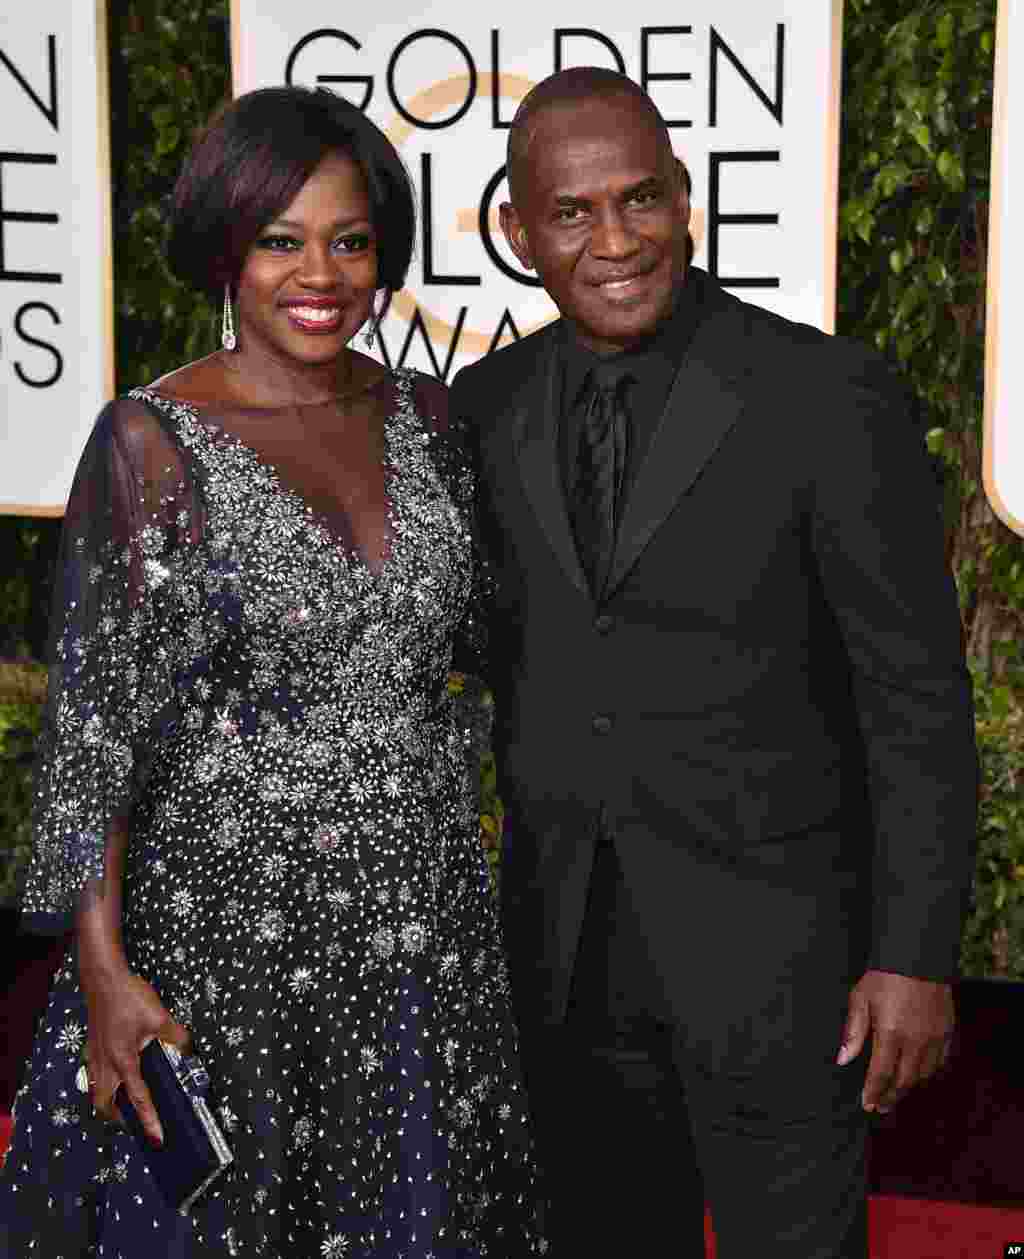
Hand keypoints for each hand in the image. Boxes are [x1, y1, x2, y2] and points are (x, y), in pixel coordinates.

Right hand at [82, 966, 190, 1145]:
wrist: (103, 979)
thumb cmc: (128, 996)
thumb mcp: (159, 1015)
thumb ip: (175, 1035)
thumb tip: (186, 1048)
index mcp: (123, 1060)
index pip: (138, 1098)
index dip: (149, 1120)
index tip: (157, 1138)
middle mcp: (105, 1063)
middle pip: (104, 1104)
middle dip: (118, 1117)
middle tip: (134, 1120)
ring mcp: (95, 1055)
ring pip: (96, 1091)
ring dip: (109, 1101)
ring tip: (125, 1101)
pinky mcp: (92, 1046)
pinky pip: (95, 1075)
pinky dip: (104, 1083)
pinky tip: (116, 1074)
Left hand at [836, 969, 952, 1112]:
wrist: (917, 956)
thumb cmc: (884, 976)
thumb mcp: (861, 998)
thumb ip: (854, 1032)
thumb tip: (843, 1060)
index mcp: (891, 1034)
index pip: (881, 1074)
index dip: (873, 1093)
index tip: (866, 1105)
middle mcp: (915, 1041)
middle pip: (904, 1081)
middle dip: (890, 1097)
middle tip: (879, 1107)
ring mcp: (934, 1038)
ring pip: (923, 1075)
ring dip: (908, 1087)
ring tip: (895, 1094)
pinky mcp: (947, 1032)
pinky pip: (940, 1062)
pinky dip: (928, 1073)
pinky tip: (918, 1075)